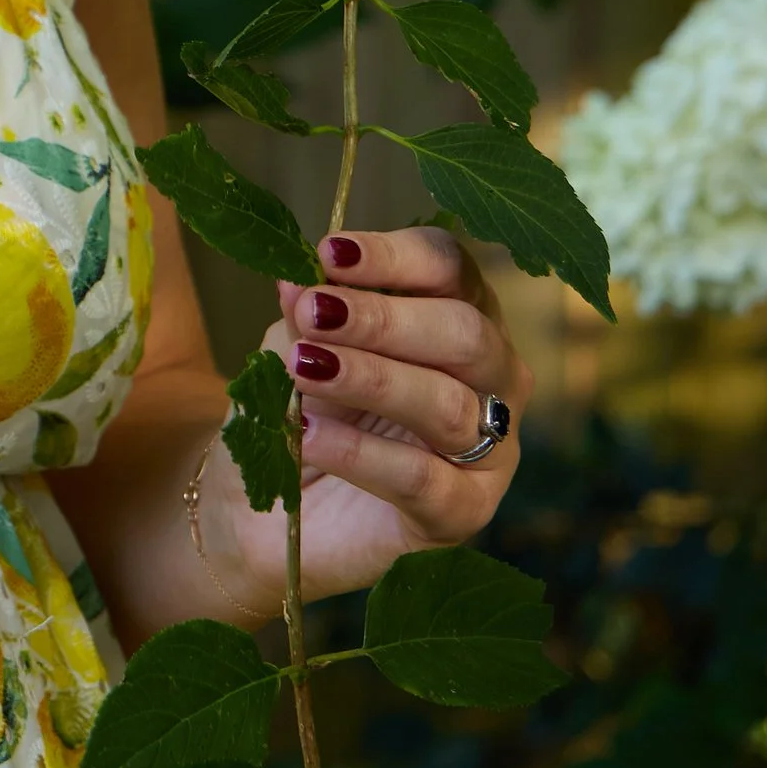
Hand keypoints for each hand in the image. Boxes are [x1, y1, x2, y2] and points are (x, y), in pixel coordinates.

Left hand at [197, 226, 524, 614]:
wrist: (274, 514)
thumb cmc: (304, 411)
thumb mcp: (295, 350)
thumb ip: (306, 318)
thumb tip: (299, 280)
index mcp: (460, 315)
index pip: (450, 269)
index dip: (393, 258)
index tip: (328, 254)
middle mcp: (492, 378)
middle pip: (464, 332)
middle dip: (383, 319)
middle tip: (313, 313)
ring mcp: (489, 448)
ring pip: (448, 404)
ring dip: (370, 378)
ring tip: (302, 370)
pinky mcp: (465, 512)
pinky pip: (421, 478)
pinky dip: (358, 452)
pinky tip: (307, 435)